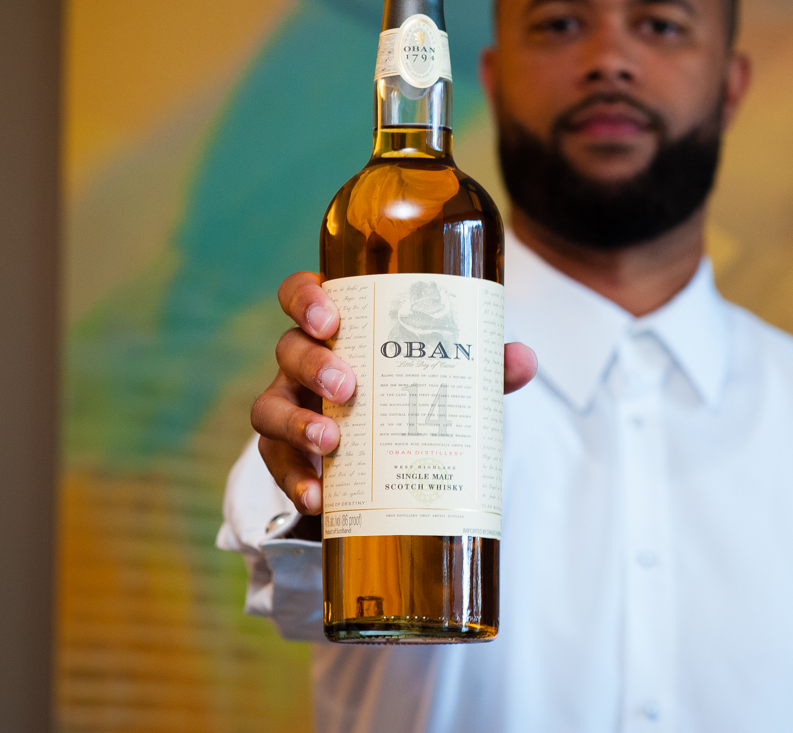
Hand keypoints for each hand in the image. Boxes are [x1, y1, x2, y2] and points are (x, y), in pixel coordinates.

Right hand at [252, 270, 537, 514]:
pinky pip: (278, 466)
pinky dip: (295, 481)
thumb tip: (523, 359)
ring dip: (296, 424)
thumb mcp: (447, 376)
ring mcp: (291, 408)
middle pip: (288, 349)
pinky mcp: (290, 456)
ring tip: (331, 441)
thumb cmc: (413, 392)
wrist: (388, 457)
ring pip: (269, 408)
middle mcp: (305, 363)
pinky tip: (317, 497)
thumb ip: (483, 366)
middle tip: (347, 386)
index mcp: (339, 327)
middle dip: (312, 365)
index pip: (302, 295)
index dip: (306, 299)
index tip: (329, 318)